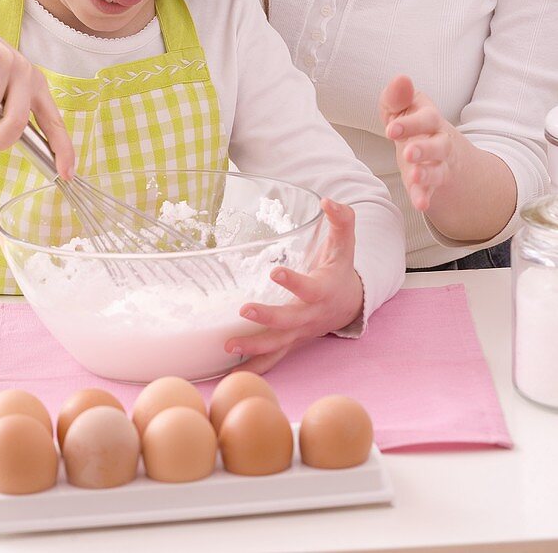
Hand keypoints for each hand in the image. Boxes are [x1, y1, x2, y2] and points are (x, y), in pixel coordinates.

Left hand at [224, 198, 363, 373]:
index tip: (276, 271)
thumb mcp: (345, 242)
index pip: (309, 287)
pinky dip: (254, 367)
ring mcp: (300, 332)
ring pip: (278, 345)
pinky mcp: (290, 342)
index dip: (294, 281)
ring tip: (228, 347)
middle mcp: (310, 315)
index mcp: (323, 290)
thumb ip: (341, 219)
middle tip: (244, 310)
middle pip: (289, 321)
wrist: (348, 304)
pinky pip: (273, 358)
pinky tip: (231, 376)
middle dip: (268, 318)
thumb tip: (328, 201)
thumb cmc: (340, 269)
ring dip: (254, 348)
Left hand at [379, 74, 455, 211]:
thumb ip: (398, 96)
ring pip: (438, 169)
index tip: (390, 129)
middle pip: (438, 145)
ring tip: (415, 177)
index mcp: (429, 118)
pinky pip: (432, 190)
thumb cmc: (412, 123)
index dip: (410, 123)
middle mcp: (439, 140)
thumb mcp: (402, 108)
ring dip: (427, 174)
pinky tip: (420, 203)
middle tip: (408, 152)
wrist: (437, 148)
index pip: (426, 118)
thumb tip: (401, 79)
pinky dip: (425, 196)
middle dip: (424, 149)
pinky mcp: (433, 182)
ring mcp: (439, 163)